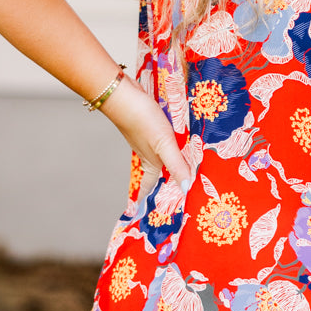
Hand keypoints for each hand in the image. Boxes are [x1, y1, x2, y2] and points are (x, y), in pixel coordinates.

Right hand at [99, 76, 195, 191]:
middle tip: (179, 195)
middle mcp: (149, 154)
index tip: (149, 216)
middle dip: (167, 185)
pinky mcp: (152, 126)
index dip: (151, 202)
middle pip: (159, 174)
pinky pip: (165, 141)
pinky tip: (182, 141)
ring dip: (172, 164)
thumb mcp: (163, 144)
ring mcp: (149, 140)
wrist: (123, 94)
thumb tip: (186, 189)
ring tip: (186, 170)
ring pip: (163, 157)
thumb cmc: (141, 120)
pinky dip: (173, 145)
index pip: (151, 188)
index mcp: (151, 163)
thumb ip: (176, 165)